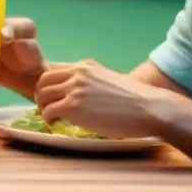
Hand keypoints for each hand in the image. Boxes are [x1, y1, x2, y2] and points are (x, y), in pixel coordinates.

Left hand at [34, 59, 163, 139]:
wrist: (149, 108)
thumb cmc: (137, 101)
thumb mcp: (110, 81)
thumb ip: (93, 83)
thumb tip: (83, 96)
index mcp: (86, 66)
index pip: (55, 71)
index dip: (49, 85)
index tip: (51, 97)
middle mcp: (77, 73)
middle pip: (44, 81)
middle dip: (41, 95)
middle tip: (45, 107)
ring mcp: (74, 89)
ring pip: (43, 95)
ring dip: (43, 107)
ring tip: (50, 118)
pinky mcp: (72, 106)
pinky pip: (49, 111)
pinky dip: (47, 119)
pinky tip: (54, 125)